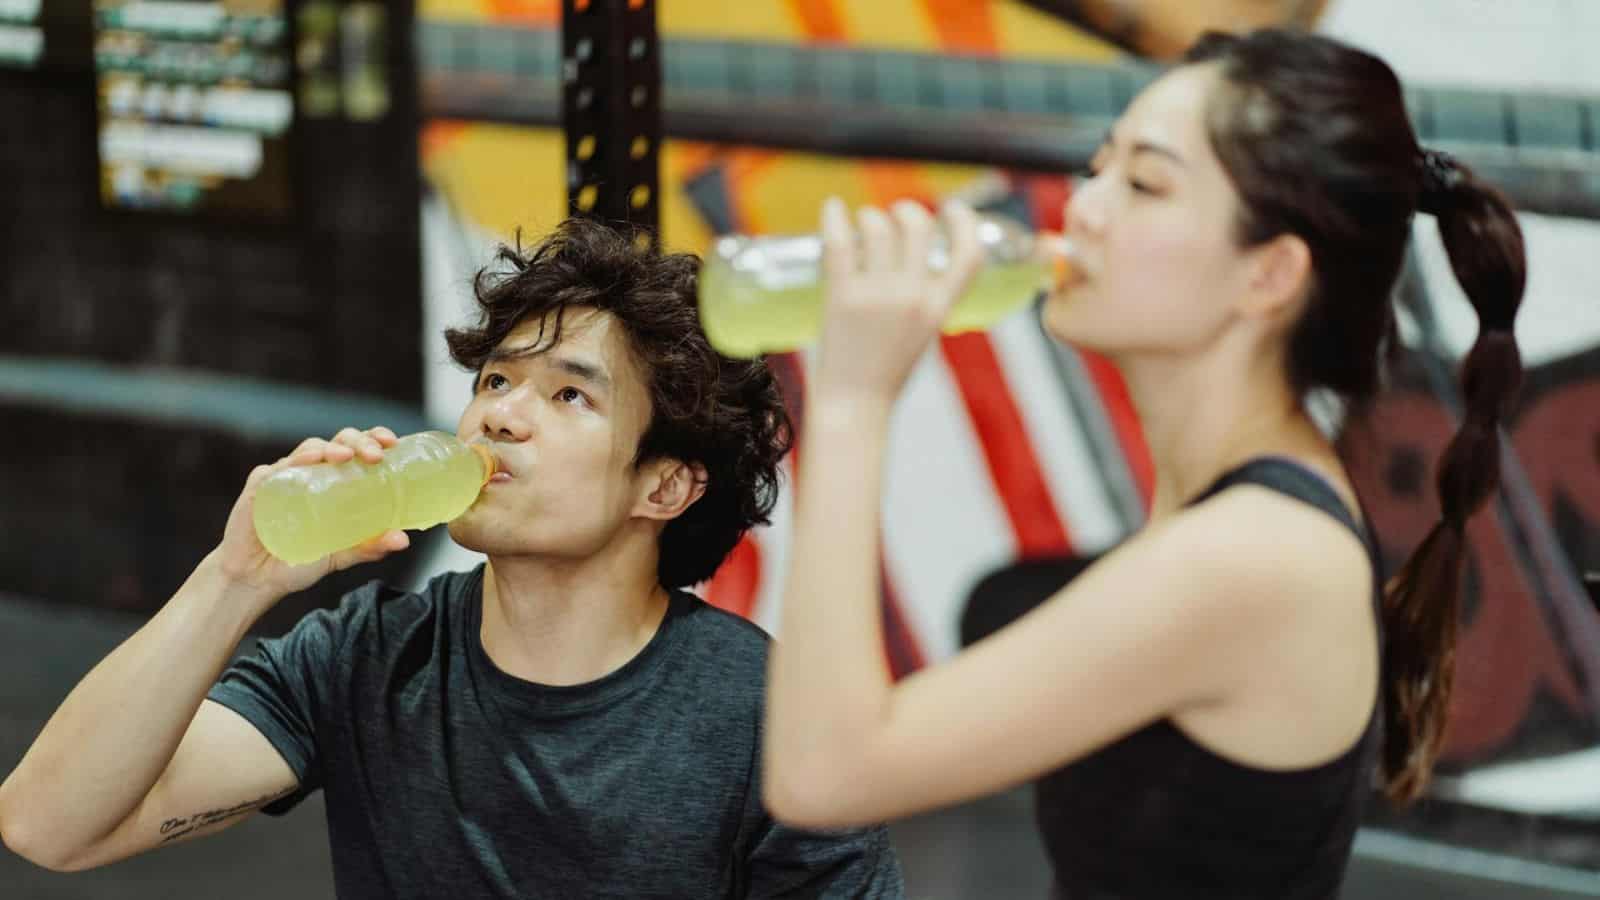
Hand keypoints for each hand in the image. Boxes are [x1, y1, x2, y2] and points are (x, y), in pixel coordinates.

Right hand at [213, 426, 409, 608]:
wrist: (258, 579)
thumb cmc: (300, 560)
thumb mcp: (341, 555)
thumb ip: (369, 547)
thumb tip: (403, 540)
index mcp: (334, 480)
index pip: (357, 448)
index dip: (374, 438)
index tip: (391, 443)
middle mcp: (311, 472)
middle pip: (338, 442)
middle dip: (359, 441)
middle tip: (374, 456)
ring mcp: (285, 476)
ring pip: (310, 448)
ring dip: (330, 447)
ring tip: (345, 456)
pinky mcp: (260, 487)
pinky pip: (276, 468)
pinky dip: (294, 461)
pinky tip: (308, 461)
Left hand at [813, 196, 985, 405]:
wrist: (854, 405)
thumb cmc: (885, 373)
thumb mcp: (922, 334)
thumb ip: (925, 299)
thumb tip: (911, 259)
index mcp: (938, 308)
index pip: (968, 255)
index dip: (966, 223)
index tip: (953, 209)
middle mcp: (911, 297)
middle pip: (917, 227)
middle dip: (907, 210)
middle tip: (894, 215)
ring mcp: (876, 295)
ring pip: (877, 227)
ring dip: (869, 217)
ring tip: (862, 225)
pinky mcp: (841, 296)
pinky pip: (839, 243)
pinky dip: (834, 217)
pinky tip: (832, 207)